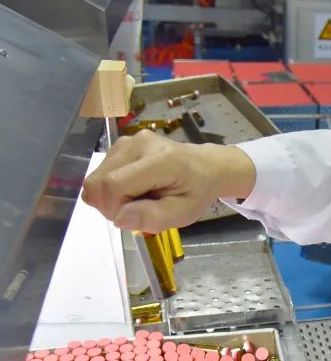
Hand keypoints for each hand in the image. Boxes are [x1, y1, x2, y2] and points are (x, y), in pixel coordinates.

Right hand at [82, 130, 255, 233]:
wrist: (205, 166)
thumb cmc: (196, 191)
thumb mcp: (184, 212)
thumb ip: (154, 217)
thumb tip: (120, 219)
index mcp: (160, 160)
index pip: (113, 185)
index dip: (114, 208)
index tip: (133, 218)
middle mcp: (139, 144)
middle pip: (98, 181)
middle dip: (109, 205)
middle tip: (135, 211)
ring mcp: (128, 141)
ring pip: (95, 178)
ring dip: (110, 197)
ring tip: (138, 199)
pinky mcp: (120, 144)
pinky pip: (101, 172)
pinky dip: (111, 187)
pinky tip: (134, 189)